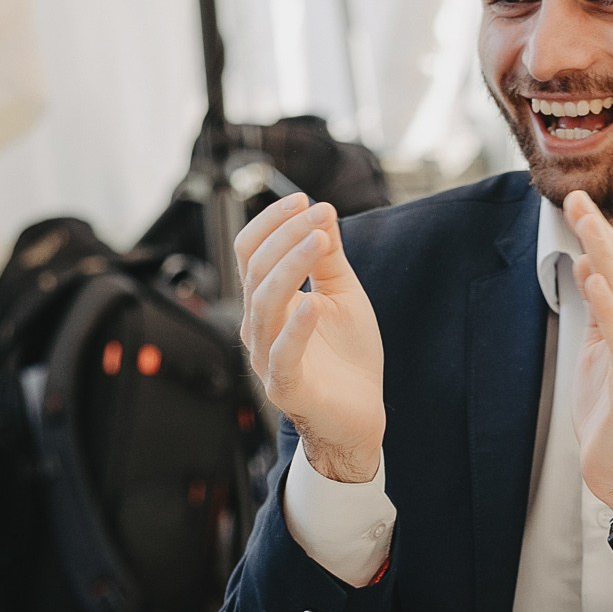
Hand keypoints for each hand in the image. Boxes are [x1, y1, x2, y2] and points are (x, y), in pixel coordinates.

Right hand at [234, 194, 384, 481]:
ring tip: (319, 239)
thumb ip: (329, 259)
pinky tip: (313, 303)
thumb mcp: (342, 295)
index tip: (305, 198)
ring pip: (264, 305)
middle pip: (256, 272)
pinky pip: (282, 354)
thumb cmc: (346, 355)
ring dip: (291, 267)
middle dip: (286, 236)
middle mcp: (259, 327)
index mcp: (268, 303)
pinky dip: (296, 327)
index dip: (273, 223)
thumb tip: (323, 211)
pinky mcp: (286, 386)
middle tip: (319, 214)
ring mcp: (268, 357)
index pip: (251, 252)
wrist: (360, 413)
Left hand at [563, 191, 612, 530]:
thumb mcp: (600, 349)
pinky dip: (609, 305)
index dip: (602, 234)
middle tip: (578, 199)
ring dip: (605, 257)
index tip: (580, 203)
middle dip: (601, 234)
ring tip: (587, 225)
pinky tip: (594, 278)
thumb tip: (587, 265)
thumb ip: (599, 310)